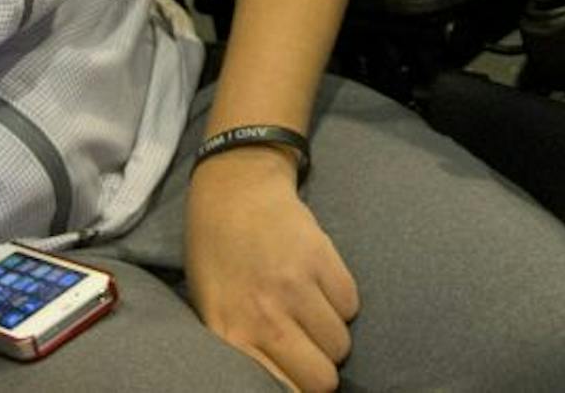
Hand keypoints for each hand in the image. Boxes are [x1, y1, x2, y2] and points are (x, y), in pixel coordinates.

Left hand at [186, 153, 359, 391]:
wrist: (235, 192)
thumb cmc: (218, 257)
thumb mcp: (213, 311)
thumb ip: (244, 349)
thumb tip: (282, 382)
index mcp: (232, 336)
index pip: (286, 390)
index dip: (299, 389)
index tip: (299, 378)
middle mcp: (265, 317)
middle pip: (322, 377)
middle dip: (321, 369)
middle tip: (310, 350)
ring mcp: (295, 286)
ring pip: (340, 343)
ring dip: (332, 334)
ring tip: (312, 313)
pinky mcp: (321, 258)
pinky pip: (351, 305)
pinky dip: (341, 303)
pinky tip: (320, 286)